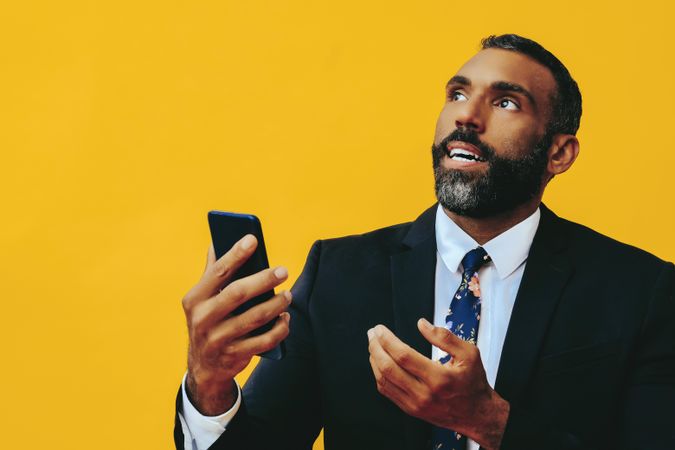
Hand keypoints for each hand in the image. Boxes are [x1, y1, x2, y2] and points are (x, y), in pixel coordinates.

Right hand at [182, 234, 291, 414]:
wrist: (203, 366)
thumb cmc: (208, 321)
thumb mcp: (202, 299)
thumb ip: (212, 272)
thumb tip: (216, 241)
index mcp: (195, 299)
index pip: (218, 272)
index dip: (235, 254)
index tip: (253, 239)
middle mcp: (203, 318)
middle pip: (238, 293)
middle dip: (263, 280)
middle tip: (283, 271)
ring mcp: (218, 339)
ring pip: (254, 318)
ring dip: (276, 305)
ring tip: (288, 295)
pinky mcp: (234, 356)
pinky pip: (263, 341)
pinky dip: (279, 329)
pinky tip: (285, 318)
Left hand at [367, 319, 508, 449]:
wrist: (476, 414)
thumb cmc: (473, 382)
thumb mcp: (469, 354)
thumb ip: (445, 337)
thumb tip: (422, 324)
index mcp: (439, 378)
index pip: (403, 356)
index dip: (387, 340)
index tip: (380, 328)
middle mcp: (424, 393)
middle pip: (388, 368)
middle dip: (375, 347)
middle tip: (372, 333)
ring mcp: (415, 404)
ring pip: (384, 381)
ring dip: (374, 359)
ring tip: (373, 344)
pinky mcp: (411, 410)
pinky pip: (387, 391)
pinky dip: (378, 374)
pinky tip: (378, 362)